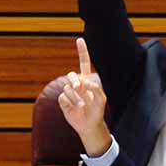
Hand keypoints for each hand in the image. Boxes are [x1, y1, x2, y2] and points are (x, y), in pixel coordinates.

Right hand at [58, 38, 111, 155]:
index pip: (83, 63)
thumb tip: (86, 83)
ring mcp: (69, 92)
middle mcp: (77, 84)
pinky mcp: (63, 101)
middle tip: (79, 88)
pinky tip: (75, 108)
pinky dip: (70, 102)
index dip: (82, 52)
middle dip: (75, 80)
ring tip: (82, 105)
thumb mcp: (101, 100)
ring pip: (68, 87)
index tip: (80, 40)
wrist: (88, 125)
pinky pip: (63, 97)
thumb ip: (97, 89)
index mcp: (87, 80)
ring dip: (75, 96)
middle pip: (71, 75)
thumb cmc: (97, 111)